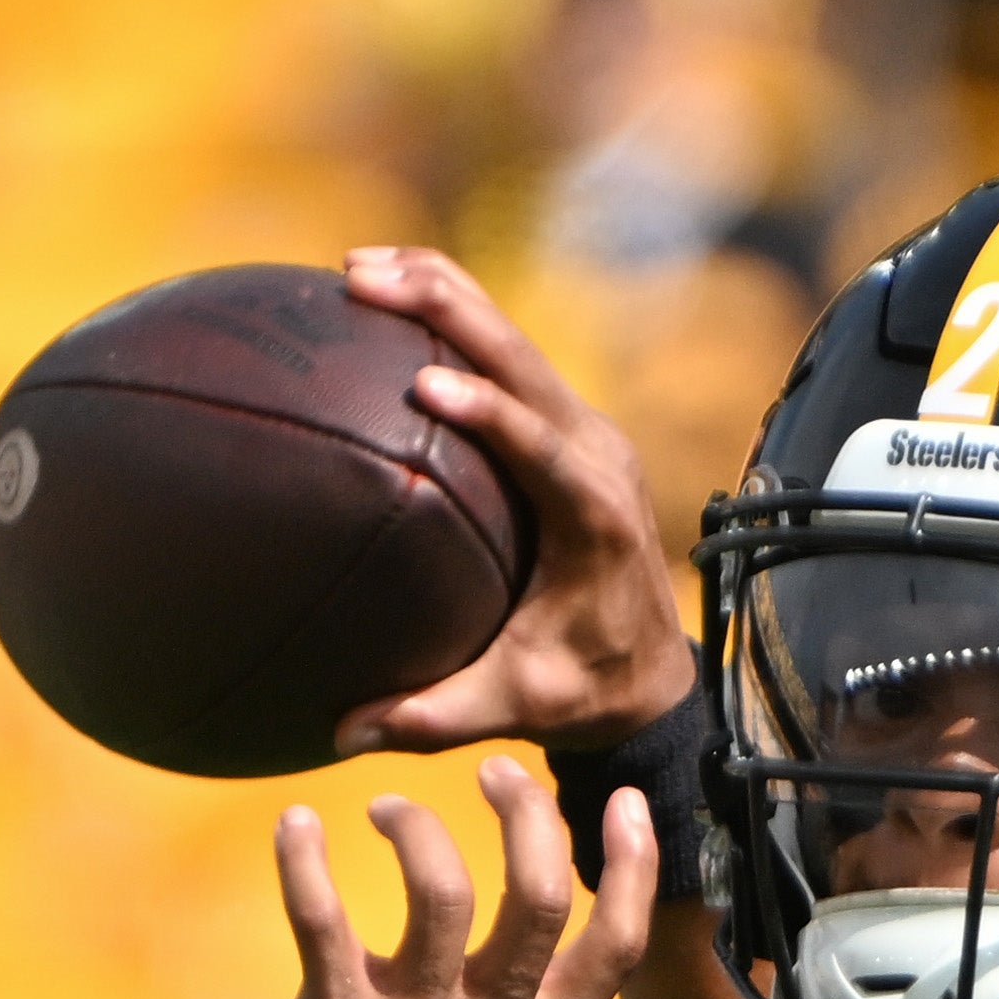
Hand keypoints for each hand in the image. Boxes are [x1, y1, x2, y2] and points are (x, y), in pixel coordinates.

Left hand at [240, 760, 655, 998]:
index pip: (614, 946)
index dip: (632, 864)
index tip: (622, 800)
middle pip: (538, 895)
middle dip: (526, 813)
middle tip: (496, 775)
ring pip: (439, 891)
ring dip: (417, 827)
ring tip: (391, 809)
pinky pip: (322, 921)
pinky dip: (302, 862)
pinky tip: (296, 827)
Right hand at [333, 246, 699, 756]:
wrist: (652, 672)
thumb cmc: (586, 687)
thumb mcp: (520, 705)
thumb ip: (438, 715)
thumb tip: (347, 732)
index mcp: (597, 518)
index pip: (545, 450)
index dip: (492, 411)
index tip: (428, 384)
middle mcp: (601, 460)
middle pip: (525, 363)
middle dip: (447, 311)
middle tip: (362, 278)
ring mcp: (588, 434)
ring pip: (515, 342)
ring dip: (443, 297)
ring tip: (356, 266)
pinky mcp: (569, 428)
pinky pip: (509, 358)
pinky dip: (453, 319)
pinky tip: (384, 294)